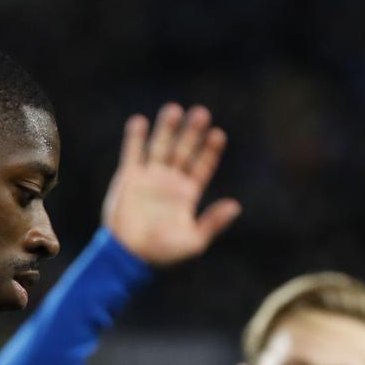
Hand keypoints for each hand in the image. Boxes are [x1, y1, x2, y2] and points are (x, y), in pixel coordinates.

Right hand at [101, 104, 241, 266]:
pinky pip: (132, 153)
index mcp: (187, 194)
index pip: (202, 165)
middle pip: (183, 150)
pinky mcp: (129, 178)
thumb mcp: (193, 241)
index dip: (210, 150)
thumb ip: (213, 223)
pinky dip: (135, 138)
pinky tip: (140, 122)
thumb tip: (235, 206)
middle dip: (192, 133)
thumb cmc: (162, 253)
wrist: (128, 255)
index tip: (218, 134)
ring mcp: (149, 178)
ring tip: (174, 109)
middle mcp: (170, 182)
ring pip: (160, 146)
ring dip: (166, 129)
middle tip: (201, 113)